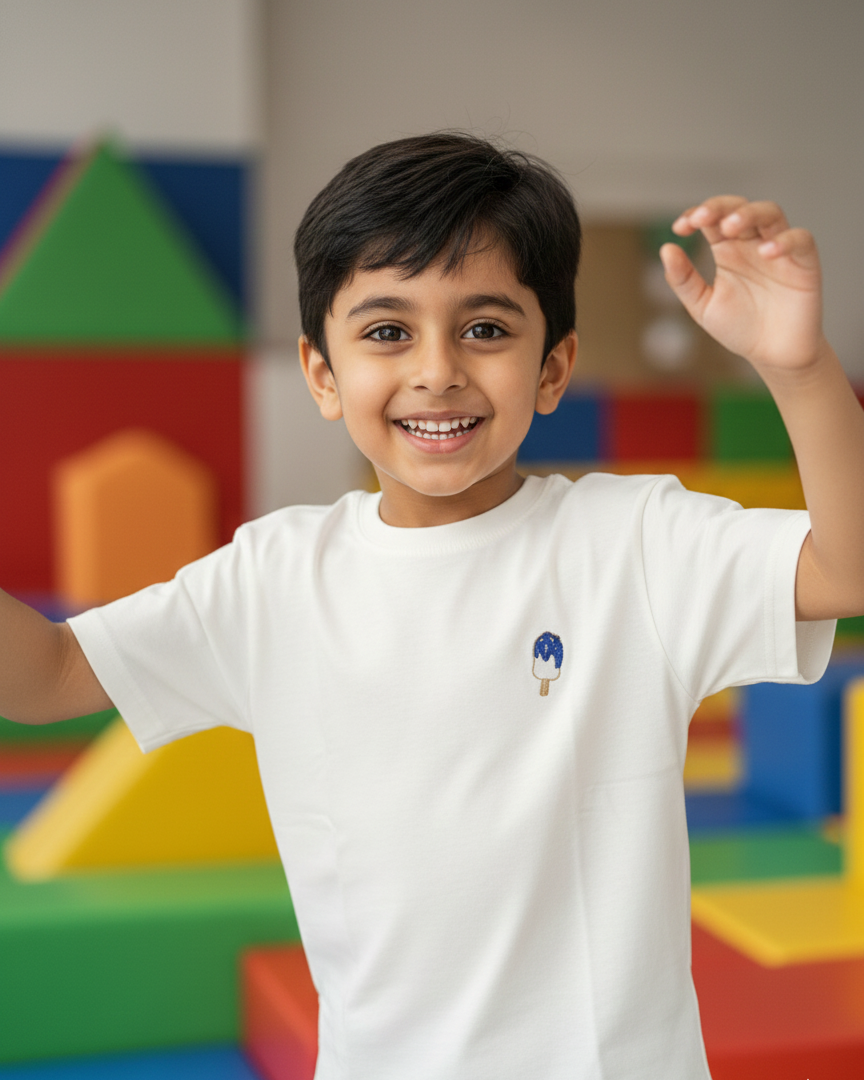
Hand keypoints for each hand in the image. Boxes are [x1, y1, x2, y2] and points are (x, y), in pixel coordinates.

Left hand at [661, 196, 825, 372]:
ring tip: (730, 227)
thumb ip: (684, 280)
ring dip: (750, 214)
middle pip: (739, 208)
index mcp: (727, 249)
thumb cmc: (739, 328)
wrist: (773, 355)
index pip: (712, 218)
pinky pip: (800, 239)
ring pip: (770, 213)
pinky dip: (784, 241)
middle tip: (702, 218)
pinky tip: (766, 252)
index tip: (680, 227)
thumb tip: (666, 248)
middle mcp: (752, 244)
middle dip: (720, 207)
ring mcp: (779, 250)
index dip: (696, 214)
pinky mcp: (804, 262)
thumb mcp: (703, 306)